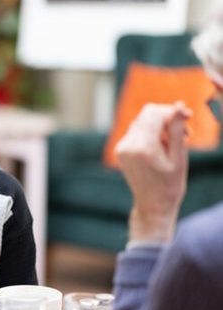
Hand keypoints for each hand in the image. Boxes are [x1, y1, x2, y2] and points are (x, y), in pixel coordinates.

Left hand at [115, 102, 190, 243]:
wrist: (152, 205)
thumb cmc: (170, 184)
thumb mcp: (179, 157)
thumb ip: (178, 129)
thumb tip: (179, 105)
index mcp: (142, 147)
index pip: (154, 113)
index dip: (172, 111)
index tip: (188, 118)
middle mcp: (127, 145)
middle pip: (147, 114)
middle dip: (167, 118)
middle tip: (185, 133)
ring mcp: (121, 147)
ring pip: (142, 121)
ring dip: (159, 126)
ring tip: (174, 143)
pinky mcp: (120, 150)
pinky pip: (136, 131)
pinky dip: (150, 133)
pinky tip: (161, 147)